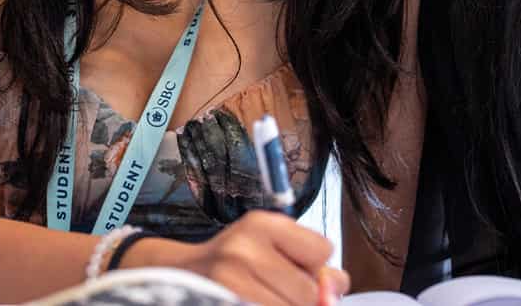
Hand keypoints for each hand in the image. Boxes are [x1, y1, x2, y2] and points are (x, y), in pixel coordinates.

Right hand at [159, 210, 350, 305]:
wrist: (180, 275)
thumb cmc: (235, 260)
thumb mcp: (269, 244)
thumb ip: (309, 259)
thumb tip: (340, 285)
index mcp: (262, 224)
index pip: (322, 250)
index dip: (316, 266)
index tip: (297, 268)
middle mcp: (244, 250)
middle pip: (309, 291)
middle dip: (304, 297)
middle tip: (278, 290)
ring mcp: (231, 284)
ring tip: (267, 296)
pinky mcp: (224, 305)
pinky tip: (257, 302)